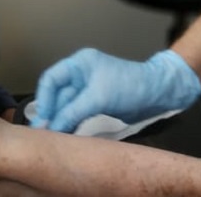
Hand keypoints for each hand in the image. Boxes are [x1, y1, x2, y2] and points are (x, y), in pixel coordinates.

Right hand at [29, 48, 200, 132]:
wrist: (157, 94)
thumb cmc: (132, 85)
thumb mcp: (99, 96)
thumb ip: (73, 111)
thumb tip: (53, 126)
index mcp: (80, 64)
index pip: (51, 79)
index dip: (44, 99)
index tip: (42, 119)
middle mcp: (81, 75)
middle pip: (57, 95)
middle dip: (51, 113)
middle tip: (44, 134)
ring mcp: (88, 90)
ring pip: (66, 107)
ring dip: (60, 121)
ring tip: (53, 137)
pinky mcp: (95, 104)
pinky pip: (76, 114)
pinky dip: (71, 124)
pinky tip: (66, 135)